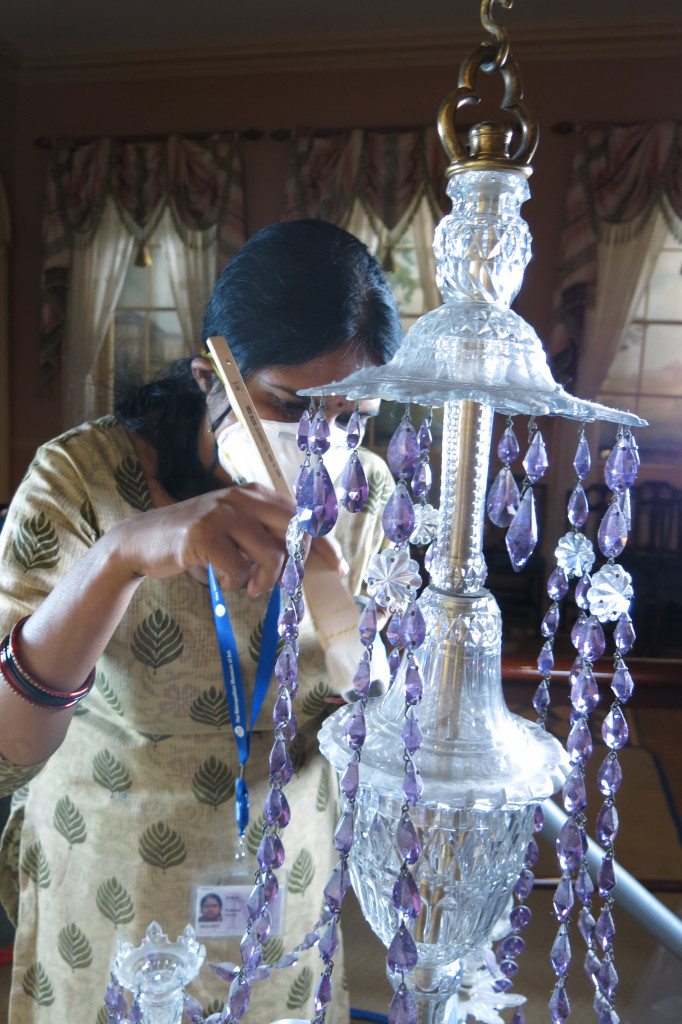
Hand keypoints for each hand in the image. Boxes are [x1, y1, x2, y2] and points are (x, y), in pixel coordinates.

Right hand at [110, 484, 343, 596]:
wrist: (143, 541)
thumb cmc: (196, 540)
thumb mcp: (233, 530)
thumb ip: (265, 537)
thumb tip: (305, 563)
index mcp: (253, 494)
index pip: (301, 516)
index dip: (324, 542)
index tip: (338, 565)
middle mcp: (242, 498)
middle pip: (294, 530)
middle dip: (306, 562)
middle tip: (300, 586)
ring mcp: (222, 514)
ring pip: (271, 554)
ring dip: (266, 581)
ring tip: (252, 589)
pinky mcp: (204, 535)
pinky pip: (239, 570)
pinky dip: (237, 583)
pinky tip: (225, 581)